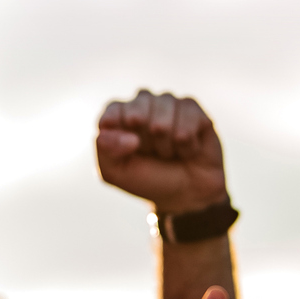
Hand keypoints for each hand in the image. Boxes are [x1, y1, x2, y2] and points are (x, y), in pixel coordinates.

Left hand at [96, 90, 225, 215]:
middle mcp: (143, 103)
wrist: (185, 195)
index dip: (122, 137)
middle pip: (138, 111)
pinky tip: (187, 149)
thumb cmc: (146, 179)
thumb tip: (129, 131)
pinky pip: (188, 116)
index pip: (113, 113)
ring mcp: (168, 104)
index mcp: (118, 114)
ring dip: (166, 143)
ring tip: (169, 152)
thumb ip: (106, 149)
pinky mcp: (193, 109)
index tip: (131, 151)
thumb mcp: (114, 172)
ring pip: (164, 115)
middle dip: (146, 141)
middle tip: (152, 153)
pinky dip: (187, 142)